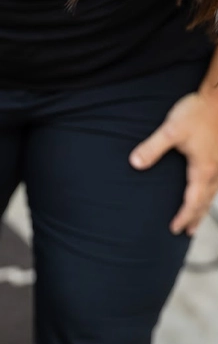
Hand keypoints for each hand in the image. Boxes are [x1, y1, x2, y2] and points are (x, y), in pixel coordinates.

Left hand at [129, 91, 217, 235]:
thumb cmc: (197, 111)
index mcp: (204, 169)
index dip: (184, 217)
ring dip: (204, 208)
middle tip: (187, 233)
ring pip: (214, 192)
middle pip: (206, 201)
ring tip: (197, 220)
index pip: (193, 202)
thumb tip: (134, 163)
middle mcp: (216, 170)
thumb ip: (152, 148)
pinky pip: (217, 182)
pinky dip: (210, 193)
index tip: (175, 229)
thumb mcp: (171, 130)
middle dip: (196, 218)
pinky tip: (206, 192)